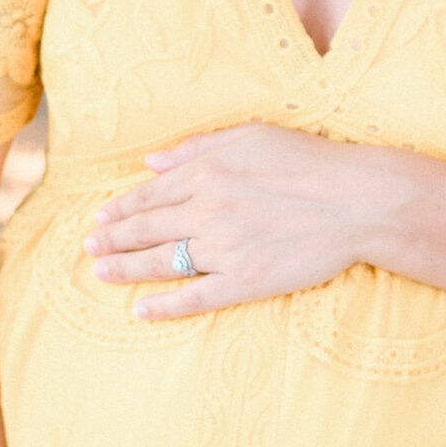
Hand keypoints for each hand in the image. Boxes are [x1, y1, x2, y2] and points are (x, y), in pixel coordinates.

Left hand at [84, 122, 373, 319]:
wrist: (358, 200)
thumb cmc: (309, 160)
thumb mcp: (251, 135)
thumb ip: (196, 147)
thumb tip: (151, 160)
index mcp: (207, 172)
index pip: (150, 193)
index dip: (121, 208)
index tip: (99, 216)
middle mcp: (208, 210)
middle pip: (147, 228)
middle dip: (112, 238)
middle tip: (88, 246)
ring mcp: (225, 248)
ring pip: (162, 262)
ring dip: (126, 268)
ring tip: (100, 272)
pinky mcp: (245, 281)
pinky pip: (195, 298)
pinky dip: (165, 307)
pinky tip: (142, 311)